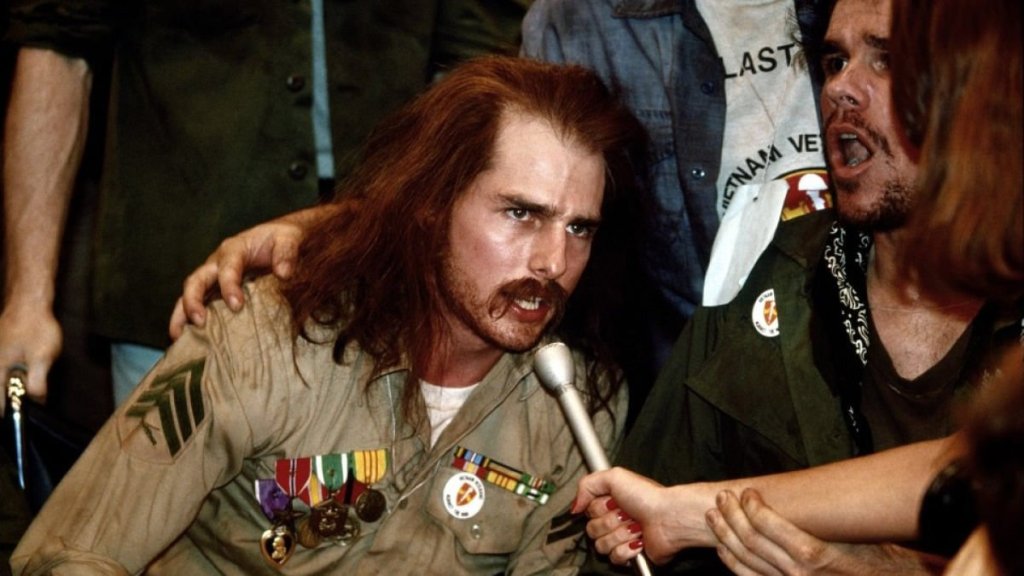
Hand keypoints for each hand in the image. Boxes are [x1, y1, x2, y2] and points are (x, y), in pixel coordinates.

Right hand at [0, 302, 60, 413]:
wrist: (29, 302)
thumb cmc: (35, 327)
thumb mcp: (42, 358)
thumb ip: (37, 382)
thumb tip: (36, 400)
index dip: (9, 411)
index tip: (17, 417)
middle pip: (2, 389)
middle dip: (14, 394)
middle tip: (29, 392)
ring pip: (5, 378)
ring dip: (16, 382)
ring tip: (30, 375)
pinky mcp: (1, 349)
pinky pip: (6, 367)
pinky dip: (15, 371)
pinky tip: (27, 363)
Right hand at [168, 216, 304, 339]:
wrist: (279, 239)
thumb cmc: (282, 239)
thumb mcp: (289, 239)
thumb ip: (287, 253)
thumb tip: (284, 273)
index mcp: (234, 249)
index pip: (227, 267)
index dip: (229, 286)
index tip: (237, 306)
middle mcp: (217, 263)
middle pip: (197, 280)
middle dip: (193, 301)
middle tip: (200, 323)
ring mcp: (213, 278)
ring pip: (190, 294)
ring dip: (182, 315)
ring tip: (178, 338)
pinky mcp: (215, 291)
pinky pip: (199, 304)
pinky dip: (189, 320)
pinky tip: (189, 341)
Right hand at [573, 467, 716, 565]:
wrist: (669, 518)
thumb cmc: (648, 496)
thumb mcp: (614, 476)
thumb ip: (586, 485)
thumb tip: (575, 506)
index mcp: (609, 502)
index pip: (587, 512)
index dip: (598, 508)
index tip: (611, 501)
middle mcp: (614, 520)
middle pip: (591, 530)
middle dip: (610, 521)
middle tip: (626, 513)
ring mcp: (621, 538)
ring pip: (601, 545)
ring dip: (620, 534)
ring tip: (635, 525)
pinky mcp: (630, 554)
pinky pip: (614, 558)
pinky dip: (626, 548)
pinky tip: (638, 540)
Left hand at [707, 489, 941, 575]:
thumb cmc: (878, 559)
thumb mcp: (856, 534)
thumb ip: (823, 520)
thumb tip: (802, 495)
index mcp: (815, 555)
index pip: (768, 527)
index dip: (752, 507)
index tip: (747, 492)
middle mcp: (798, 575)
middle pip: (751, 542)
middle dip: (732, 516)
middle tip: (724, 498)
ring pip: (745, 561)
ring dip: (725, 535)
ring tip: (715, 516)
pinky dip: (732, 562)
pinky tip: (723, 547)